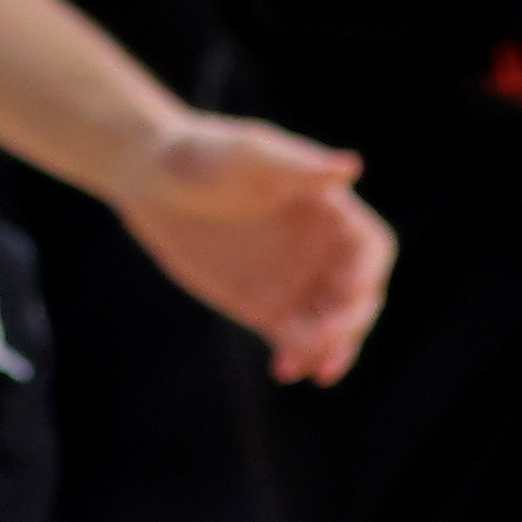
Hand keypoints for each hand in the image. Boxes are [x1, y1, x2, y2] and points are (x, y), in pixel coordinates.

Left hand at [109, 113, 393, 384]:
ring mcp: (295, 281)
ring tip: (315, 369)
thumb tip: (350, 167)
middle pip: (359, 295)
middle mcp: (320, 250)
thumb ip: (298, 167)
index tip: (350, 289)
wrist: (150, 177)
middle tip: (325, 336)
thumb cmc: (202, 152)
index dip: (368, 271)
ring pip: (333, 326)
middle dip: (351, 319)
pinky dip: (299, 357)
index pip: (370, 248)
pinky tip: (285, 369)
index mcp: (329, 210)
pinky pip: (295, 340)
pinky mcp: (265, 306)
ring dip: (333, 349)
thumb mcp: (249, 154)